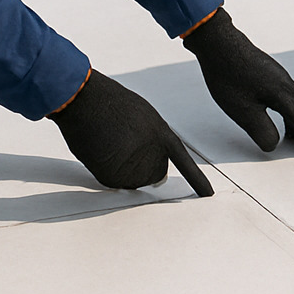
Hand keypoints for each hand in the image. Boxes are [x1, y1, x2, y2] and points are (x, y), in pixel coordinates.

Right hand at [48, 70, 213, 196]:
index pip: (183, 162)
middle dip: (140, 164)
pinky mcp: (113, 175)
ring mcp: (133, 164)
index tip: (208, 195)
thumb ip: (154, 141)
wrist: (84, 98)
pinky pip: (116, 183)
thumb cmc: (111, 103)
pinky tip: (100, 148)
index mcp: (162, 134)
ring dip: (122, 168)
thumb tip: (156, 176)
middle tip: (121, 141)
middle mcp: (152, 152)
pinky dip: (107, 170)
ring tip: (109, 141)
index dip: (196, 181)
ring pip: (133, 181)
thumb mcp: (143, 117)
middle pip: (153, 175)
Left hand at [182, 8, 293, 153]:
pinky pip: (292, 99)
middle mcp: (287, 86)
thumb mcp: (241, 109)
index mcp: (282, 95)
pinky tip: (292, 122)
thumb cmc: (228, 75)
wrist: (219, 42)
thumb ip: (261, 130)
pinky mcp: (272, 76)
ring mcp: (280, 79)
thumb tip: (274, 145)